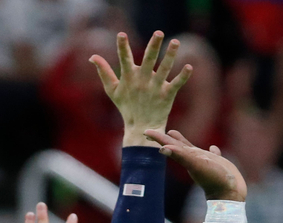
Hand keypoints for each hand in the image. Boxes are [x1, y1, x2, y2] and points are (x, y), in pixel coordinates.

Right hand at [91, 32, 191, 146]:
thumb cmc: (126, 107)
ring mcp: (155, 88)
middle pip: (148, 60)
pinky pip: (176, 84)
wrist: (141, 128)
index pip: (124, 59)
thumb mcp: (112, 90)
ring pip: (164, 69)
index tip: (121, 35)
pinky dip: (183, 76)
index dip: (122, 47)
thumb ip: (104, 72)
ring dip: (170, 55)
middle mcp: (143, 81)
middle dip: (153, 46)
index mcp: (129, 77)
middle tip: (159, 32)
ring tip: (175, 42)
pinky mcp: (167, 95)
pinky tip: (189, 66)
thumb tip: (92, 56)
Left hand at [144, 129, 245, 201]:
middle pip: (176, 146)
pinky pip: (213, 155)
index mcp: (187, 158)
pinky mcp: (218, 164)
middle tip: (151, 132)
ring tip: (173, 133)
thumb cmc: (214, 179)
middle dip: (165, 138)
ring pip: (191, 149)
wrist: (230, 194)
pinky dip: (213, 151)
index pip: (169, 145)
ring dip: (182, 141)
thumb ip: (181, 156)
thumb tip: (162, 148)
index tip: (146, 131)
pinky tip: (213, 148)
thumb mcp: (196, 165)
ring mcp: (206, 162)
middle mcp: (194, 159)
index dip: (158, 138)